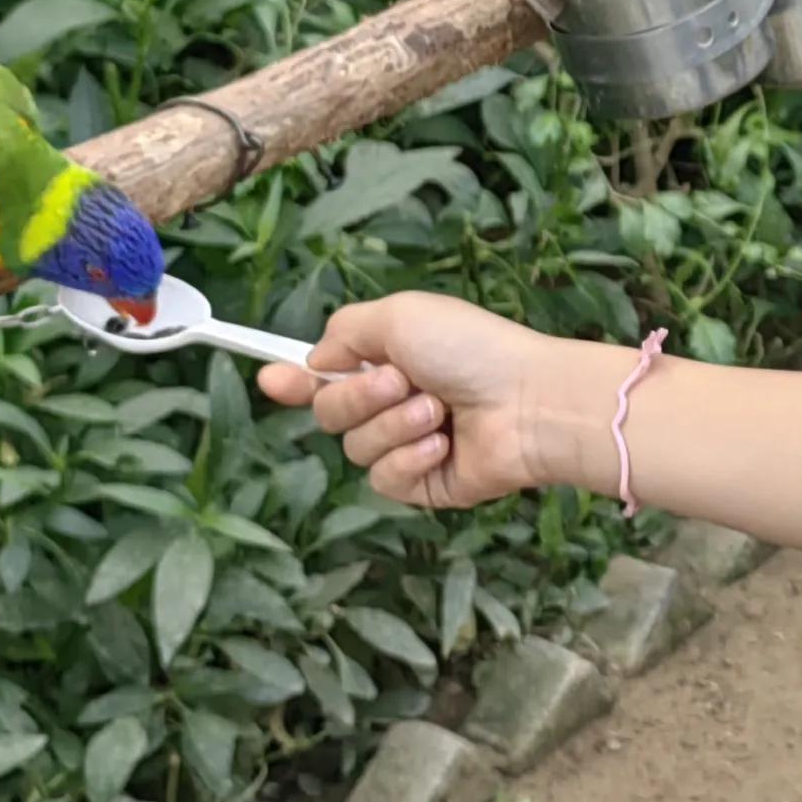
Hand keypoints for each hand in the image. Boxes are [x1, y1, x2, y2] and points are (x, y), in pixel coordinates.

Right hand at [257, 293, 611, 510]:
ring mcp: (407, 446)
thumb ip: (346, 331)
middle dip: (357, 397)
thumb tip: (314, 360)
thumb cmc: (473, 350)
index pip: (323, 375)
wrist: (530, 403)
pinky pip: (383, 480)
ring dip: (393, 426)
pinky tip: (443, 445)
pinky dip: (409, 459)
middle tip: (401, 381)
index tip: (271, 379)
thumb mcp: (401, 317)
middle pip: (327, 413)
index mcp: (386, 360)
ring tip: (438, 412)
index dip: (292, 380)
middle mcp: (392, 403)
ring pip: (354, 448)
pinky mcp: (422, 485)